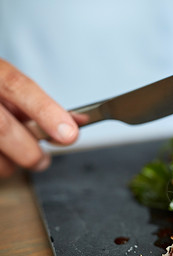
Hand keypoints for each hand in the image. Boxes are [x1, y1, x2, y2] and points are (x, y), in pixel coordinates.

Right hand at [0, 58, 78, 176]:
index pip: (18, 87)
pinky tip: (0, 156)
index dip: (46, 111)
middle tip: (42, 161)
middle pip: (2, 128)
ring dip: (8, 164)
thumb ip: (39, 106)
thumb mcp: (9, 91)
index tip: (70, 134)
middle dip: (29, 152)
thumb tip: (78, 122)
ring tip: (14, 159)